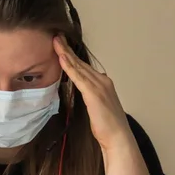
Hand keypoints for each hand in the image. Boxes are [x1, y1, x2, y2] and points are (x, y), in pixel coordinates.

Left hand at [53, 35, 132, 151]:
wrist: (118, 137)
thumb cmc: (108, 127)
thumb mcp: (98, 107)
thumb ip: (92, 97)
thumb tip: (86, 92)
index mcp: (104, 83)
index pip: (84, 67)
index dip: (72, 56)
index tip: (62, 46)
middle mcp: (103, 80)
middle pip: (81, 62)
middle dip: (68, 49)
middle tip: (56, 37)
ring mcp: (99, 85)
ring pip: (79, 66)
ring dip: (66, 53)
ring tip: (56, 41)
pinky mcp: (93, 93)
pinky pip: (78, 76)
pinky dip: (69, 66)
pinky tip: (61, 57)